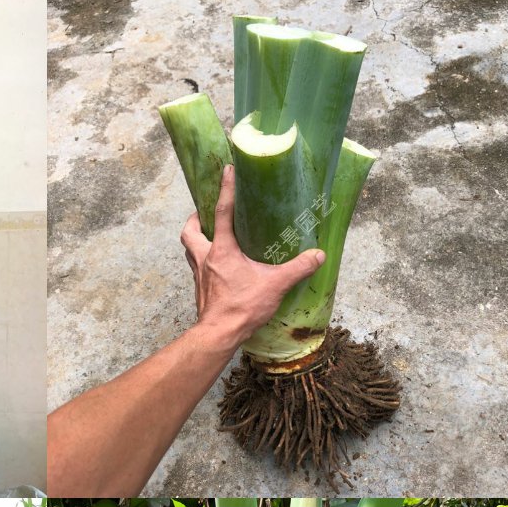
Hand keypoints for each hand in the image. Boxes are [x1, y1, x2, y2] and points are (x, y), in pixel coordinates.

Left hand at [180, 164, 325, 349]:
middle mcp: (204, 259)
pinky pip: (197, 269)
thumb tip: (319, 255)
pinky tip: (217, 266)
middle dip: (196, 219)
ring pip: (189, 250)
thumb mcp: (275, 286)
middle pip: (189, 232)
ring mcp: (199, 276)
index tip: (227, 171)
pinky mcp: (200, 291)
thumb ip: (298, 268)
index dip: (226, 190)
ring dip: (196, 240)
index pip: (222, 212)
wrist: (218, 335)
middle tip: (206, 213)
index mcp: (221, 250)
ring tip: (210, 235)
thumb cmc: (241, 308)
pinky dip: (203, 262)